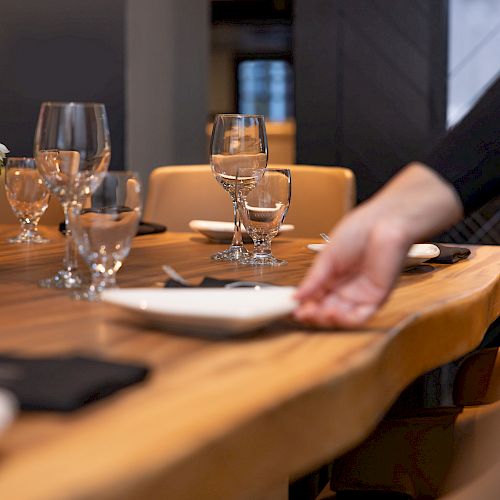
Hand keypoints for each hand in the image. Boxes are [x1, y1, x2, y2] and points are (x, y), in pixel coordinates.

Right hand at [294, 204, 409, 326]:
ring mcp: (361, 294)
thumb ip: (313, 280)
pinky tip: (332, 312)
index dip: (304, 305)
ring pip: (342, 318)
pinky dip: (345, 320)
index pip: (315, 298)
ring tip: (316, 312)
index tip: (292, 308)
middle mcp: (346, 288)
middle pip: (326, 311)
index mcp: (332, 277)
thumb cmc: (357, 232)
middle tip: (301, 313)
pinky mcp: (377, 298)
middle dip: (313, 315)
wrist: (383, 223)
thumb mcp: (327, 258)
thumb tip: (295, 297)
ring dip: (327, 319)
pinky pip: (360, 316)